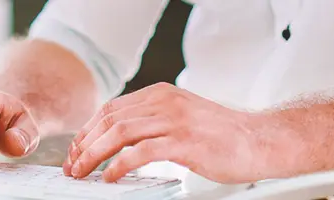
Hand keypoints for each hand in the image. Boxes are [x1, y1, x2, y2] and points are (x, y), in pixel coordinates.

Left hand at [63, 83, 275, 183]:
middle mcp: (165, 102)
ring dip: (93, 155)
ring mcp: (175, 121)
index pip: (112, 108)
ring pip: (119, 133)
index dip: (88, 130)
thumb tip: (119, 140)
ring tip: (83, 172)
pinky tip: (110, 178)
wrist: (261, 140)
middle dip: (84, 144)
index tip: (76, 150)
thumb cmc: (224, 135)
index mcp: (161, 94)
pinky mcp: (184, 143)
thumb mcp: (183, 116)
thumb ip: (154, 121)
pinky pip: (140, 153)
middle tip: (72, 165)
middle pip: (109, 119)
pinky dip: (118, 166)